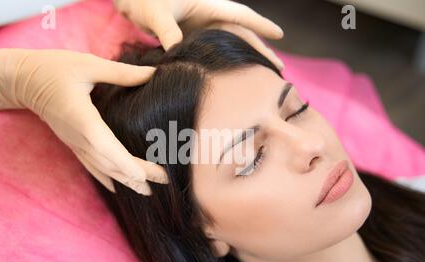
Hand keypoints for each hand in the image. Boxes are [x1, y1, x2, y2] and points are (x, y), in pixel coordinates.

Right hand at [0, 48, 167, 194]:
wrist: (23, 80)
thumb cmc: (55, 69)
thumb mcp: (88, 65)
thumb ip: (121, 73)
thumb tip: (154, 74)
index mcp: (83, 119)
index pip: (107, 147)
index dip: (127, 163)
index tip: (147, 176)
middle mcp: (79, 138)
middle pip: (110, 163)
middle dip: (137, 175)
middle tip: (164, 182)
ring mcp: (75, 144)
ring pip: (102, 169)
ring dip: (125, 181)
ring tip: (147, 192)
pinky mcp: (73, 144)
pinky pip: (91, 166)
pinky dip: (107, 178)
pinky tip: (118, 188)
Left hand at [114, 0, 284, 69]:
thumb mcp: (156, 13)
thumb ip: (168, 32)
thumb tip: (178, 54)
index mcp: (208, 5)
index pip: (240, 15)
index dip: (260, 25)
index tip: (279, 35)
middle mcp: (210, 17)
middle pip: (241, 35)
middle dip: (260, 51)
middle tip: (279, 69)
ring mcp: (202, 28)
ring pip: (230, 45)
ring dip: (245, 59)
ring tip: (261, 78)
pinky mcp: (193, 39)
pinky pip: (214, 52)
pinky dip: (225, 64)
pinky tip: (231, 78)